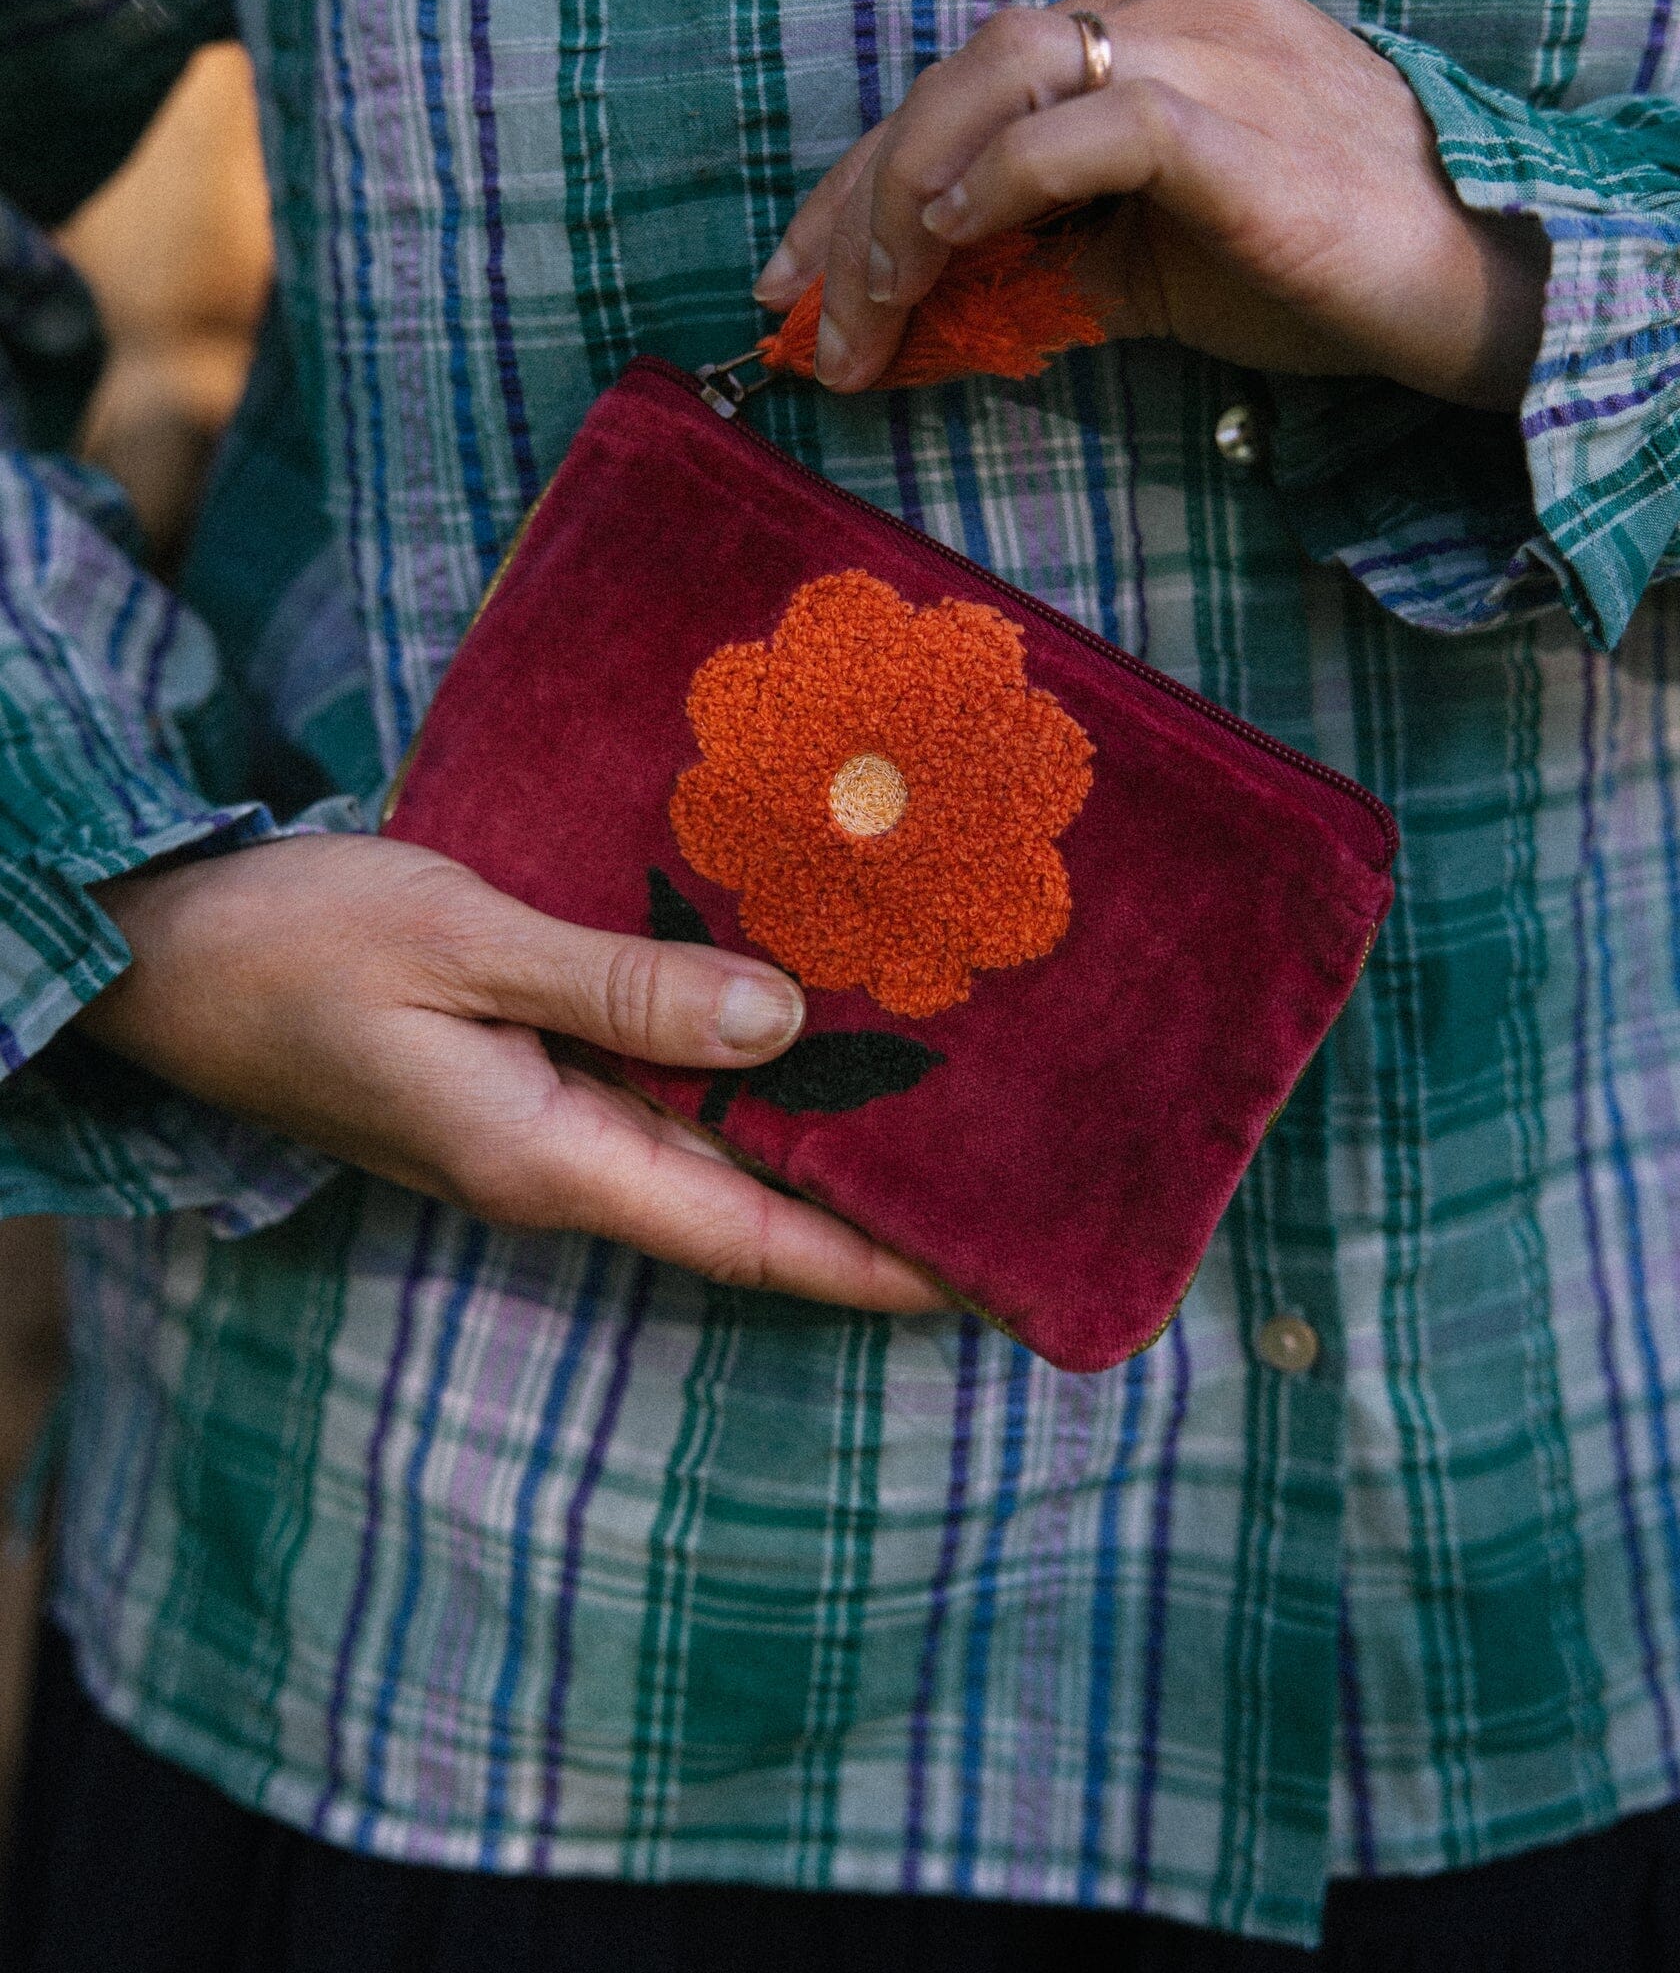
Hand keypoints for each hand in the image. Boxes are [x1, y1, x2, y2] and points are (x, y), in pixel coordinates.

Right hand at [81, 834, 940, 1312]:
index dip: (877, 1266)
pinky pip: (654, 1093)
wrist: (167, 954)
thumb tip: (780, 1024)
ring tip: (940, 1102)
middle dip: (870, 1206)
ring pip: (705, 1149)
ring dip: (810, 1134)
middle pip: (742, 1208)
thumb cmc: (298, 943)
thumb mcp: (467, 943)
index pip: (749, 1240)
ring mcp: (534, 1128)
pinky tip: (796, 1021)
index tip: (994, 1278)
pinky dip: (738, 1070)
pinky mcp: (518, 1080)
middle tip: (1008, 1172)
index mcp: (549, 1159)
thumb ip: (622, 988)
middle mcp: (556, 1165)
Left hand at [756, 0, 1547, 409]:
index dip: (862, 178)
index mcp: (1150, 9)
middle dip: (858, 201)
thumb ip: (1034, 258)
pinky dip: (998, 180)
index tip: (800, 278)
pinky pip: (1088, 125)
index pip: (968, 81)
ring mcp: (1205, 42)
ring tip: (867, 307)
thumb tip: (912, 314)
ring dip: (904, 200)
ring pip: (1000, 77)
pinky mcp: (1231, 118)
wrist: (1469, 284)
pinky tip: (947, 241)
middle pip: (961, 70)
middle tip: (811, 318)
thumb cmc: (1313, 266)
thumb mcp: (1142, 262)